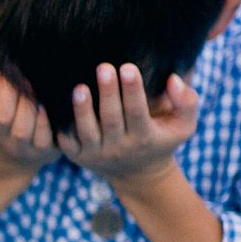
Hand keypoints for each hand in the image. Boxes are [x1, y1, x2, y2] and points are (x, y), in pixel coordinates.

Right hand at [0, 59, 58, 172]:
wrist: (13, 146)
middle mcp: (0, 134)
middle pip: (2, 116)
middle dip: (10, 90)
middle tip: (19, 69)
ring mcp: (21, 145)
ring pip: (22, 130)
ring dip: (27, 106)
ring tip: (32, 84)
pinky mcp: (42, 150)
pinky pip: (42, 140)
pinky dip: (42, 124)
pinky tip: (45, 107)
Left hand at [56, 63, 198, 190]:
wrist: (137, 174)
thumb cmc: (161, 139)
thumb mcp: (183, 126)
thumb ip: (187, 102)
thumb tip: (173, 78)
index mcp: (144, 138)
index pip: (138, 113)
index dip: (132, 91)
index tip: (128, 67)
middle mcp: (119, 148)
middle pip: (111, 119)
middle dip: (108, 93)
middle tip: (104, 67)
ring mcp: (95, 153)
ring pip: (87, 131)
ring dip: (82, 109)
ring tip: (79, 87)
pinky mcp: (76, 155)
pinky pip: (66, 140)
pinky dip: (60, 124)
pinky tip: (54, 104)